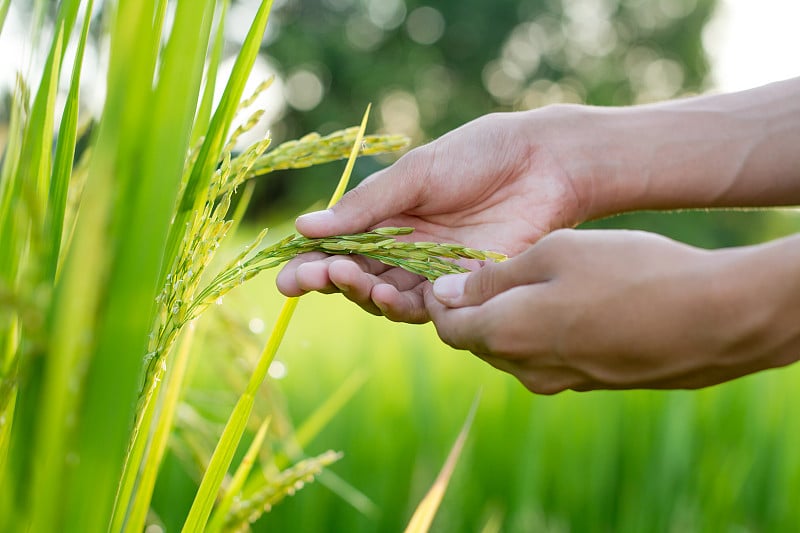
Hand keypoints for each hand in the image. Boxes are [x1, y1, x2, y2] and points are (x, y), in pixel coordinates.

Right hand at [277, 109, 587, 321]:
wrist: (542, 162)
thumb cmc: (477, 156)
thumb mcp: (414, 174)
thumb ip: (366, 206)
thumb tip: (305, 227)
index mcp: (387, 220)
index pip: (339, 250)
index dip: (311, 266)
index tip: (287, 278)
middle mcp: (405, 251)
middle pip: (358, 279)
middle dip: (331, 281)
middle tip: (314, 277)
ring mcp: (434, 272)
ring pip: (389, 299)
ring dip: (365, 294)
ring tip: (357, 281)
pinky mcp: (465, 288)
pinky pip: (430, 308)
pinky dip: (405, 305)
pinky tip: (388, 293)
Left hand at [425, 229, 799, 393]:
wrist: (713, 318)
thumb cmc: (629, 272)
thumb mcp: (554, 253)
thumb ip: (494, 278)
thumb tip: (447, 292)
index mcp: (506, 334)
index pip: (448, 327)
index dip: (438, 301)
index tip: (442, 275)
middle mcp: (527, 369)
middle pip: (477, 342)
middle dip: (469, 312)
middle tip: (478, 276)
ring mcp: (562, 381)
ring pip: (512, 351)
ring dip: (505, 322)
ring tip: (522, 286)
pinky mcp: (592, 382)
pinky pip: (547, 359)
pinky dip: (539, 334)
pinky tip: (563, 305)